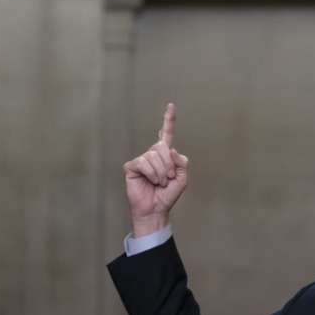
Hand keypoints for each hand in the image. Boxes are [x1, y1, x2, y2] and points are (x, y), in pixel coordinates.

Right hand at [123, 103, 189, 236]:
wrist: (155, 209)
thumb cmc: (167, 195)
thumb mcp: (182, 179)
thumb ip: (181, 163)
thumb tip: (171, 149)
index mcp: (165, 155)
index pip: (167, 134)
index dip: (168, 119)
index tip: (171, 105)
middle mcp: (153, 154)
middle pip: (162, 146)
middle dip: (168, 164)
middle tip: (167, 179)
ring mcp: (142, 159)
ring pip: (153, 156)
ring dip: (160, 173)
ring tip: (159, 183)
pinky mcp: (132, 166)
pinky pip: (143, 163)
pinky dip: (151, 173)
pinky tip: (150, 181)